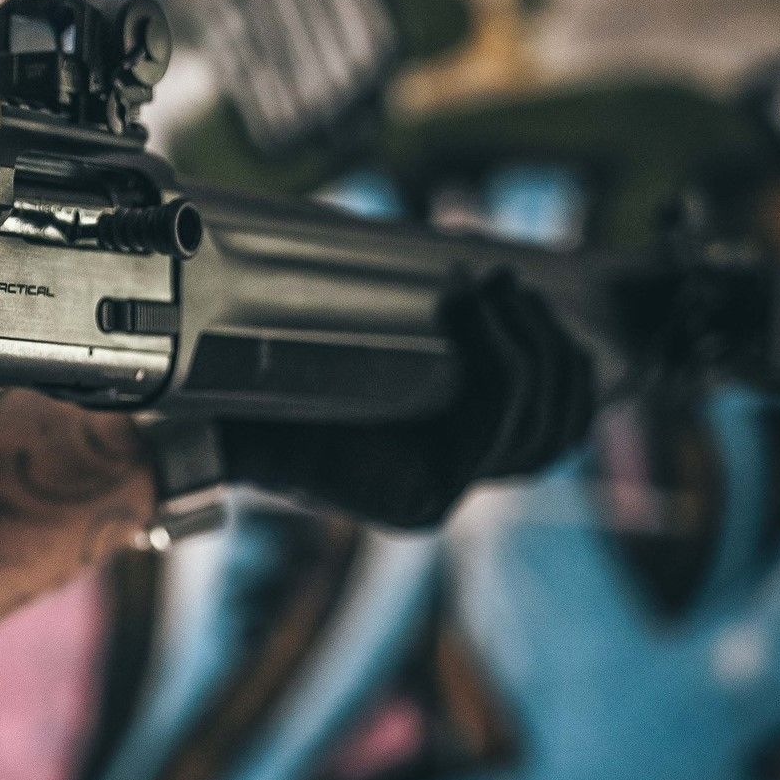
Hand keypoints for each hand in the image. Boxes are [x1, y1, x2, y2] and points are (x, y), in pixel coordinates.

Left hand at [219, 269, 596, 527]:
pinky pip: (488, 442)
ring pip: (531, 437)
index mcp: (448, 455)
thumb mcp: (372, 348)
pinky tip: (473, 317)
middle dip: (552, 351)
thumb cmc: (280, 375)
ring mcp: (438, 500)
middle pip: (553, 433)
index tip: (528, 291)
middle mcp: (450, 484)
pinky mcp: (417, 505)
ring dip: (528, 354)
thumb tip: (488, 274)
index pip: (550, 427)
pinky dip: (494, 371)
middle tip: (510, 285)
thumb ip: (431, 333)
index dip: (562, 362)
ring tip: (493, 292)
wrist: (217, 415)